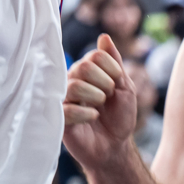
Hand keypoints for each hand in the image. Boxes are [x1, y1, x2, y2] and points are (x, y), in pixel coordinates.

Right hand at [62, 35, 138, 169]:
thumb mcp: (125, 88)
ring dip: (96, 97)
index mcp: (86, 71)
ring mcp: (63, 98)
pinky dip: (87, 114)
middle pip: (83, 67)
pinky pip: (67, 108)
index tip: (117, 84)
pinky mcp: (58, 117)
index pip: (95, 55)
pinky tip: (93, 119)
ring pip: (75, 85)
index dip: (111, 69)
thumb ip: (115, 62)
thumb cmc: (118, 117)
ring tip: (100, 108)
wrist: (114, 148)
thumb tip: (104, 36)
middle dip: (103, 82)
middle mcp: (71, 80)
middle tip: (107, 97)